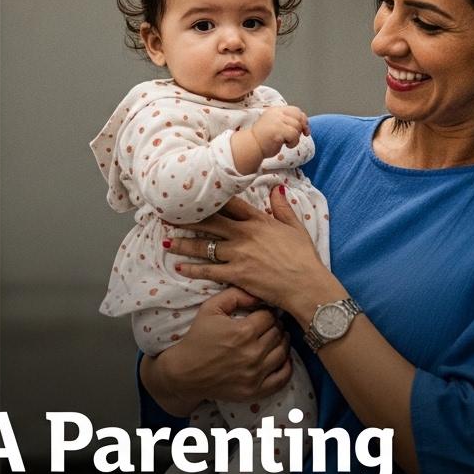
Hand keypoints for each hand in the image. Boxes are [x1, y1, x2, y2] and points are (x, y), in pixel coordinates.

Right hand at [140, 287, 291, 415]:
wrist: (185, 372)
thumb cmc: (198, 338)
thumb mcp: (210, 308)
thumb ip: (235, 295)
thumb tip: (258, 294)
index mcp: (243, 331)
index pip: (269, 316)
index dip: (266, 312)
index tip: (262, 314)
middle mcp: (253, 353)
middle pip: (278, 333)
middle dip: (274, 326)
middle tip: (268, 325)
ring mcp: (255, 374)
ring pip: (283, 353)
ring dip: (282, 343)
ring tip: (275, 338)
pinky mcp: (255, 391)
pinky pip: (283, 378)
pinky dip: (286, 367)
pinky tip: (282, 358)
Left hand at [167, 190, 340, 319]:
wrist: (306, 285)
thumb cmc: (304, 258)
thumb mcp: (296, 228)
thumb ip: (283, 207)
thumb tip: (276, 188)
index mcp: (259, 221)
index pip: (230, 204)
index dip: (211, 198)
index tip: (194, 193)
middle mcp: (244, 234)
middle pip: (210, 223)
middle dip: (188, 218)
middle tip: (168, 214)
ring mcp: (238, 254)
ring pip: (205, 246)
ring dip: (184, 243)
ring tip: (166, 241)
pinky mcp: (236, 274)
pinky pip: (209, 270)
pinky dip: (192, 269)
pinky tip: (179, 267)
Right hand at [252, 105, 308, 157]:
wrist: (251, 147)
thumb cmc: (263, 139)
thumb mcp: (276, 125)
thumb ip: (287, 122)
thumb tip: (305, 125)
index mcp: (275, 111)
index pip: (296, 110)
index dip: (303, 120)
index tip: (305, 130)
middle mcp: (276, 113)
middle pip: (298, 117)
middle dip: (301, 128)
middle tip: (296, 137)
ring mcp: (277, 121)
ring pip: (297, 127)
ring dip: (296, 137)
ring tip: (287, 142)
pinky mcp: (278, 130)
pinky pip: (294, 135)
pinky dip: (293, 142)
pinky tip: (286, 145)